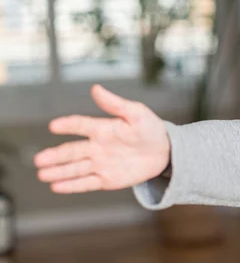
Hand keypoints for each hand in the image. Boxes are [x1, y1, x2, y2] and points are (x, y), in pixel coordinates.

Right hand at [34, 85, 170, 193]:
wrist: (165, 151)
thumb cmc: (150, 129)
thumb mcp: (137, 113)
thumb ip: (116, 104)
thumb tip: (96, 88)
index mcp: (103, 129)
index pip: (82, 125)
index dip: (69, 125)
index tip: (54, 126)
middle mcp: (97, 147)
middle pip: (73, 151)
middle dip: (55, 156)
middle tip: (39, 159)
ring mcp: (100, 164)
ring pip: (76, 168)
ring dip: (59, 172)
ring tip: (42, 174)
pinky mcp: (107, 179)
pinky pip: (87, 183)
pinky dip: (72, 185)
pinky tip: (57, 187)